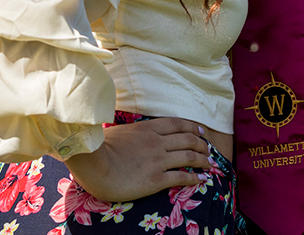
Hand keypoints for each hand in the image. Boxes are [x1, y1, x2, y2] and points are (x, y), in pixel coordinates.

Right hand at [63, 117, 211, 201]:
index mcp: (148, 128)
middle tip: (208, 150)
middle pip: (189, 139)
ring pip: (190, 157)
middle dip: (202, 144)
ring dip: (203, 160)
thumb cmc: (99, 148)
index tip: (201, 132)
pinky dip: (194, 178)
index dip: (192, 127)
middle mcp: (158, 142)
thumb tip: (134, 133)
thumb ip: (133, 132)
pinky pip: (181, 177)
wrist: (93, 164)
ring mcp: (158, 160)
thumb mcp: (120, 131)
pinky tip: (201, 179)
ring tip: (209, 164)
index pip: (178, 124)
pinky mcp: (156, 179)